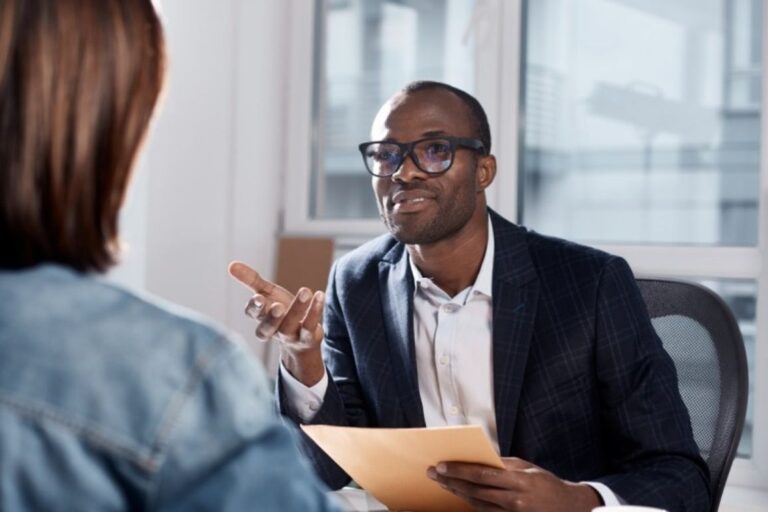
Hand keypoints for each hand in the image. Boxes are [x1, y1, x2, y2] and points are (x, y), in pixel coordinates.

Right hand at [228, 261, 325, 384]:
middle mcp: (273, 329)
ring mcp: (290, 336)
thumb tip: (231, 265)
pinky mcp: (307, 338)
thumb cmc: (280, 312)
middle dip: (272, 317)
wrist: (302, 339)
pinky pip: (310, 326)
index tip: (259, 298)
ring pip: (290, 326)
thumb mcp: (266, 294)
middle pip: (268, 327)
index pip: (253, 314)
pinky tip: (319, 295)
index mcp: (261, 317)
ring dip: (298, 308)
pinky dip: (315, 311)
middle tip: (278, 306)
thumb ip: (251, 280)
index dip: (255, 308)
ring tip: (305, 290)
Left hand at [426, 457, 600, 511]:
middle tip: (433, 473)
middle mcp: (514, 499)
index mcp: (518, 480)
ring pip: (476, 503)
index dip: (459, 470)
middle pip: (475, 490)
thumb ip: (503, 465)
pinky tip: (458, 494)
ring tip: (441, 482)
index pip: (482, 474)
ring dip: (456, 492)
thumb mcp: (527, 467)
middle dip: (451, 481)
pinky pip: (484, 511)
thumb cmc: (546, 483)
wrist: (568, 508)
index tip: (441, 465)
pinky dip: (469, 502)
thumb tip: (478, 458)